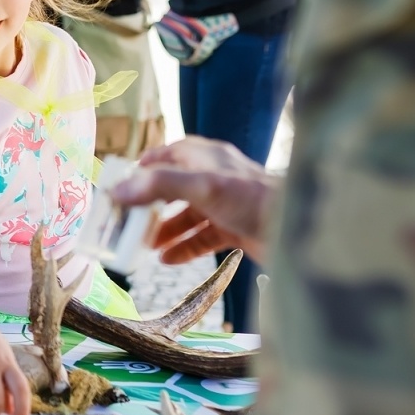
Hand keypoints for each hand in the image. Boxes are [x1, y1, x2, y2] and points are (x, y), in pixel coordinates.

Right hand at [111, 136, 279, 263]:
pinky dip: (184, 247)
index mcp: (206, 158)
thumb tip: (118, 190)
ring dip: (165, 229)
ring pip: (187, 215)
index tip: (123, 184)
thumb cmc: (252, 198)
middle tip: (129, 222)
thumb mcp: (202, 186)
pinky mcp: (234, 227)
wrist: (296, 229)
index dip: (145, 167)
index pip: (169, 154)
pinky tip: (167, 260)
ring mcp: (225, 204)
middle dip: (151, 205)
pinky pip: (202, 237)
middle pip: (174, 188)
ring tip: (145, 245)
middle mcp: (215, 178)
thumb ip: (158, 185)